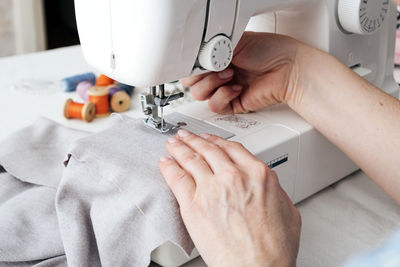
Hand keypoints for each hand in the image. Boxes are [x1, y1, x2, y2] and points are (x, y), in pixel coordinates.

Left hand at [159, 130, 300, 266]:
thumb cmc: (273, 248)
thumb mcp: (288, 212)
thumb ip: (275, 191)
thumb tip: (267, 186)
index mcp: (258, 175)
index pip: (232, 148)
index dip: (217, 141)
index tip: (210, 139)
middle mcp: (234, 176)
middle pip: (209, 149)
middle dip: (195, 139)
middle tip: (186, 135)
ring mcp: (212, 189)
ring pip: (191, 159)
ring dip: (180, 148)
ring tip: (173, 143)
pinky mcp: (193, 205)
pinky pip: (177, 178)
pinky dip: (169, 167)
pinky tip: (165, 163)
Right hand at [181, 32, 301, 113]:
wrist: (288, 68)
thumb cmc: (270, 51)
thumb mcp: (233, 41)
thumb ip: (210, 50)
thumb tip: (194, 57)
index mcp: (217, 56)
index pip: (191, 65)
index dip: (190, 65)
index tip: (196, 60)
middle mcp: (219, 72)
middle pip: (191, 82)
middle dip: (199, 74)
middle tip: (213, 66)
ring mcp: (225, 88)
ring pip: (199, 95)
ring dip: (211, 84)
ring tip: (229, 74)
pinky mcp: (233, 104)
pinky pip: (215, 106)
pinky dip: (223, 96)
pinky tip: (236, 87)